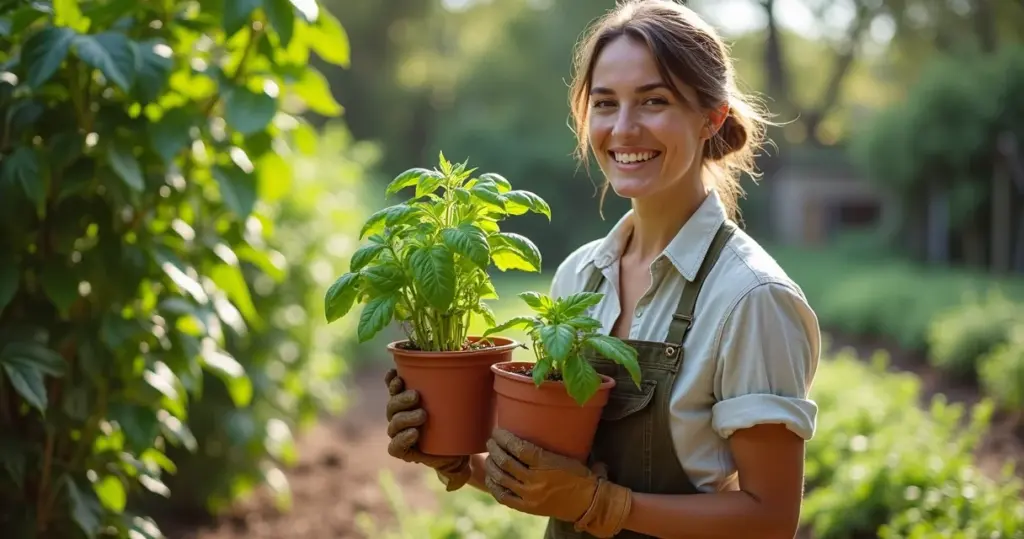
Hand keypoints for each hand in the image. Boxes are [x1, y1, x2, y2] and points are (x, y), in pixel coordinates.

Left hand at [384, 368, 470, 490]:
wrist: (455, 430)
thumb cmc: (455, 450)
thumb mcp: (457, 464)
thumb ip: (455, 475)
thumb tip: (451, 485)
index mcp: (406, 448)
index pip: (395, 446)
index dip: (401, 440)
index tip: (416, 434)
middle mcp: (400, 430)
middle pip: (393, 423)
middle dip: (405, 418)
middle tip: (422, 413)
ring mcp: (400, 412)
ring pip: (392, 406)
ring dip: (399, 399)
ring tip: (415, 395)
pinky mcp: (404, 394)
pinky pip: (392, 388)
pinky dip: (391, 381)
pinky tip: (396, 375)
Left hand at [483, 428, 631, 537]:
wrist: (587, 502)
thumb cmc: (580, 474)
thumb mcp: (566, 454)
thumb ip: (547, 446)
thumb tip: (532, 425)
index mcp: (545, 463)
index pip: (517, 447)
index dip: (504, 438)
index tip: (498, 431)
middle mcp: (535, 480)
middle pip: (505, 461)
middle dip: (495, 449)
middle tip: (491, 441)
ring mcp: (529, 495)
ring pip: (501, 478)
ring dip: (492, 465)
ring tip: (490, 456)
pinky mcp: (527, 508)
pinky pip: (503, 497)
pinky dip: (494, 485)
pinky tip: (491, 477)